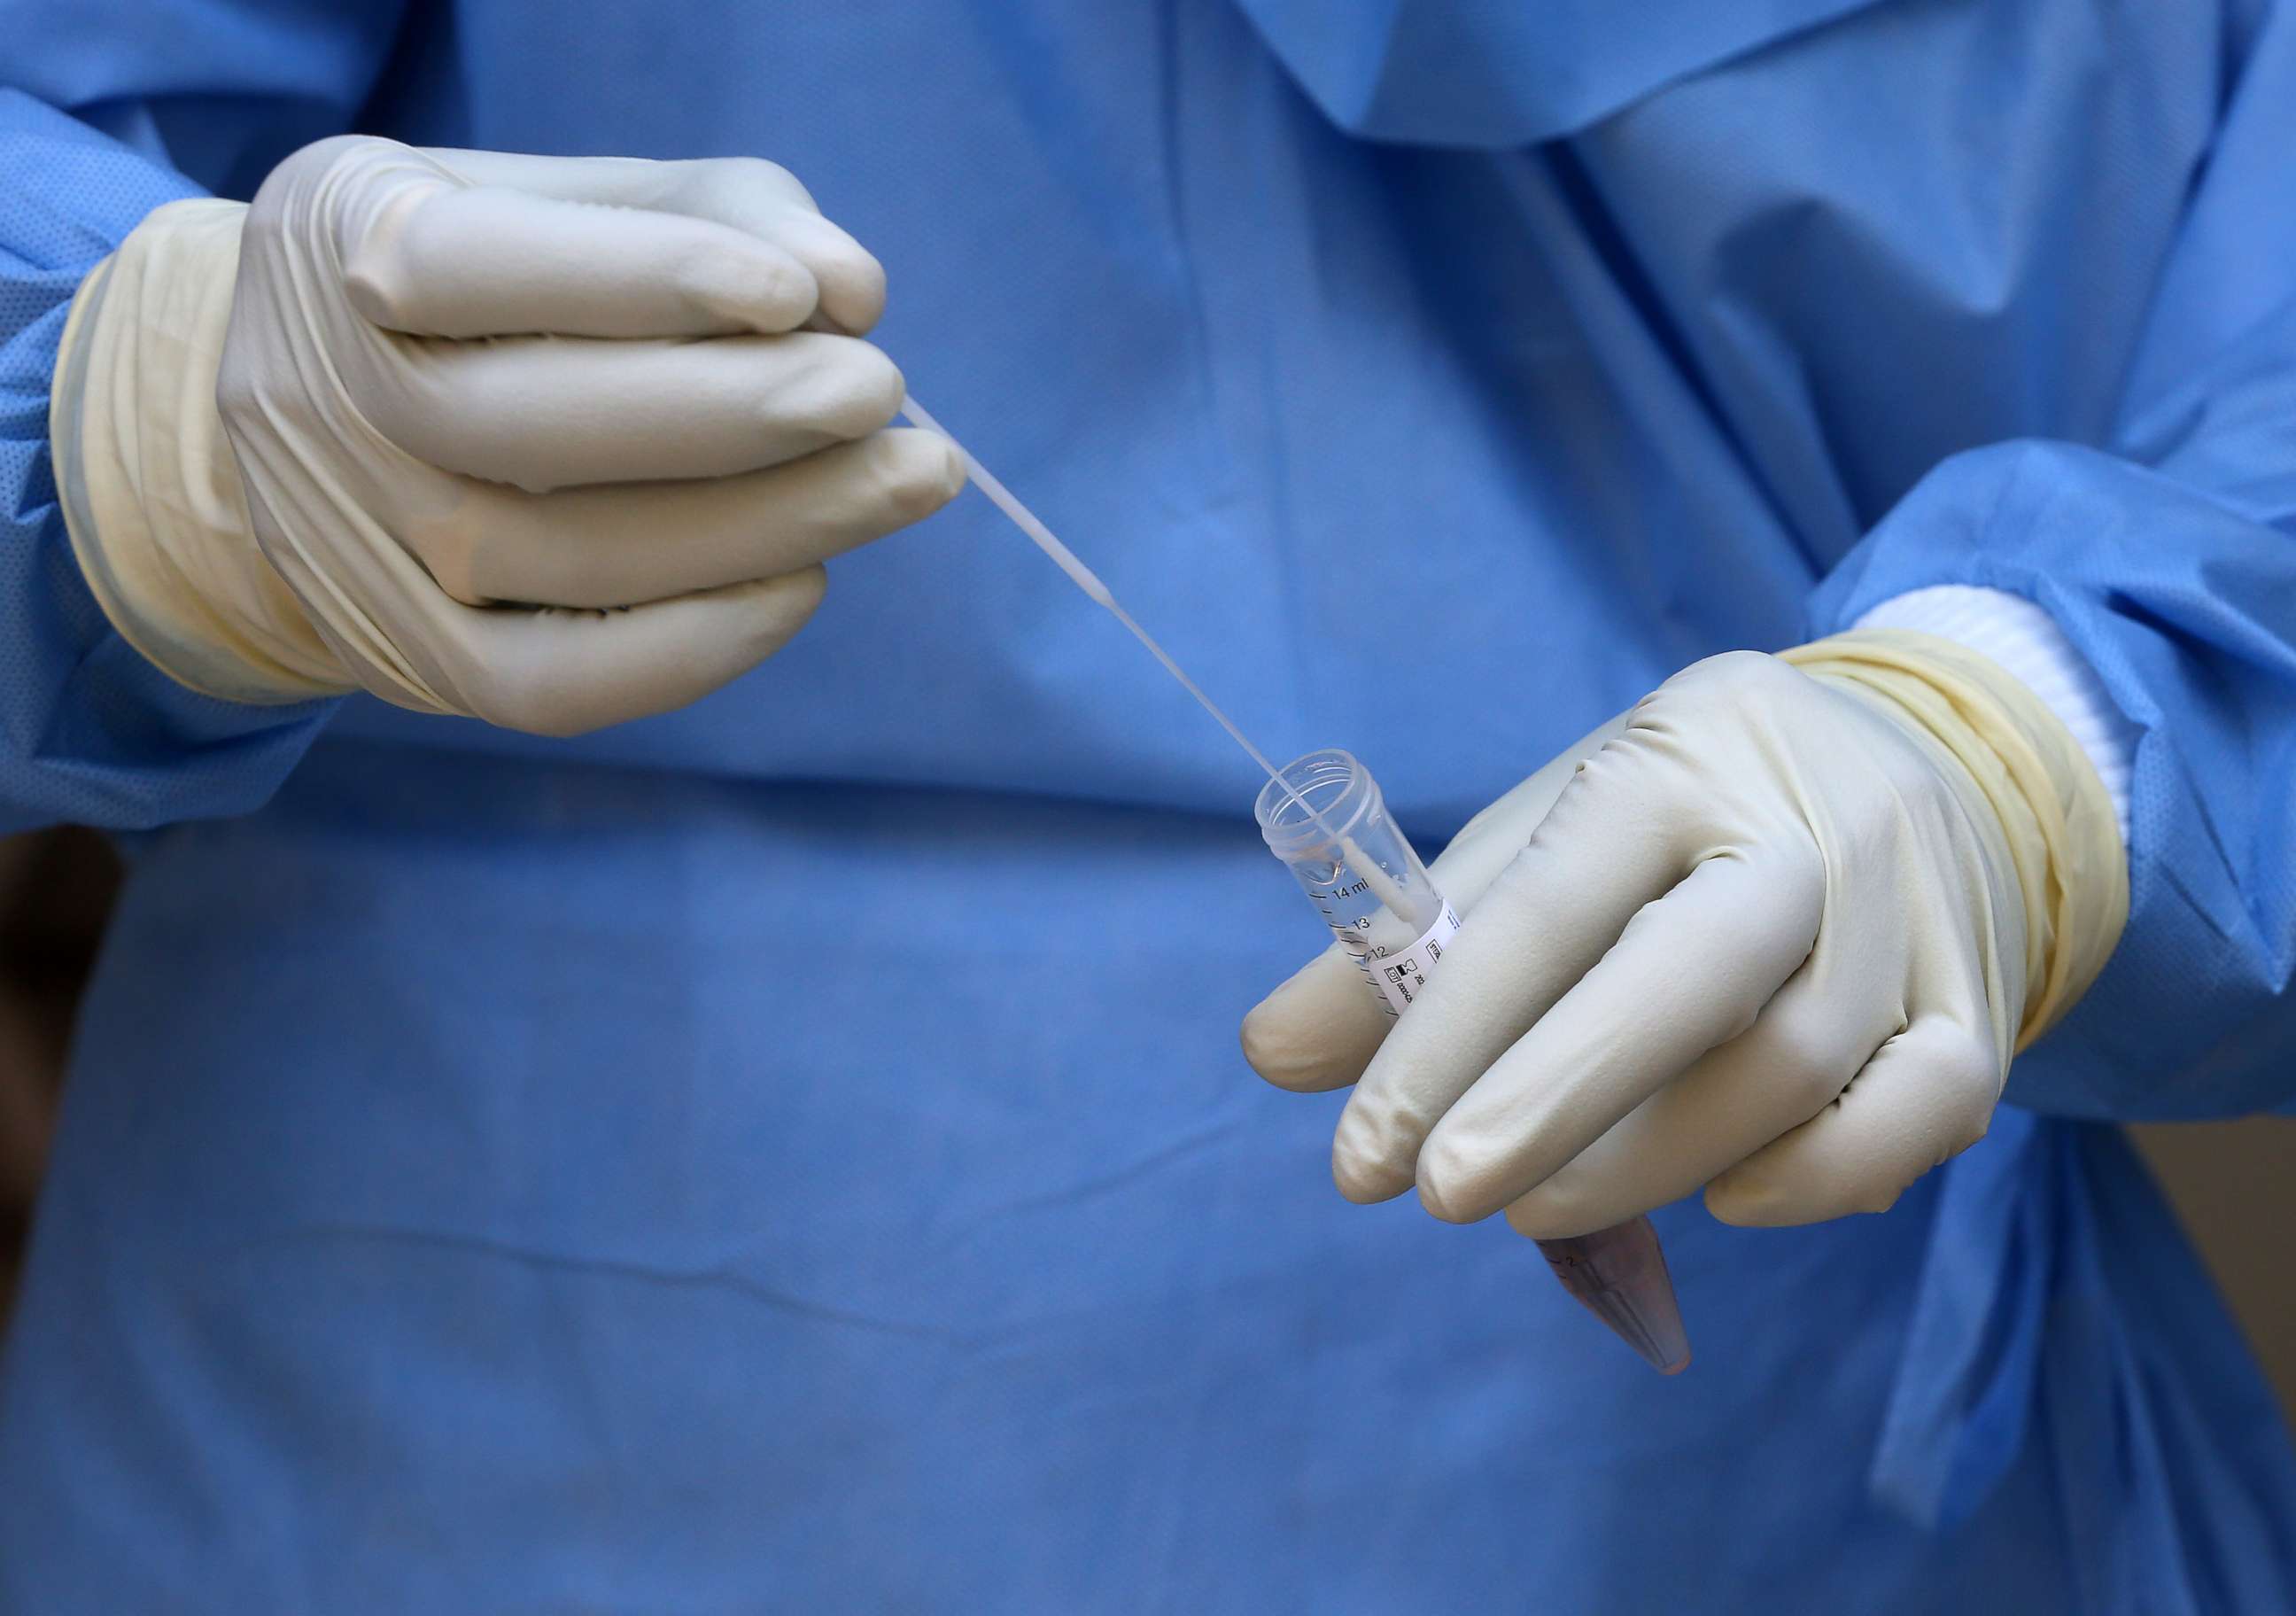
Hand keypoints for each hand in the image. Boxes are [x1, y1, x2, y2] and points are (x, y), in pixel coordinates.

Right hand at [53, 136, 963, 733]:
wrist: (324, 418)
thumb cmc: (501, 284)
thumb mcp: (576, 201)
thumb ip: (719, 214)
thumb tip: (854, 295)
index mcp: (351, 237)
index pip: (475, 265)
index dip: (646, 279)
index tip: (801, 296)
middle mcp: (327, 398)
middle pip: (533, 428)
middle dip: (738, 416)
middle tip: (883, 397)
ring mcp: (362, 545)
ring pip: (565, 559)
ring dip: (760, 528)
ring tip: (898, 480)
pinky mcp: (415, 658)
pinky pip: (555, 688)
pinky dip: (694, 647)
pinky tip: (802, 584)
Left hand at [1241, 641, 2122, 1236]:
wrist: (1915, 766)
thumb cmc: (1681, 824)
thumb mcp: (1543, 836)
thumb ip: (1409, 944)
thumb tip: (1274, 1053)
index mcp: (1672, 758)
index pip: (1548, 905)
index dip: (1445, 1038)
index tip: (1363, 1158)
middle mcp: (1808, 825)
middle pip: (1691, 980)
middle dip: (1551, 1102)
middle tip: (1441, 1199)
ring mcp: (1912, 914)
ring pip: (1789, 1071)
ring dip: (1648, 1166)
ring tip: (1541, 1204)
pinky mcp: (1981, 1003)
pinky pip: (1916, 1120)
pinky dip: (1807, 1183)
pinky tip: (1718, 1197)